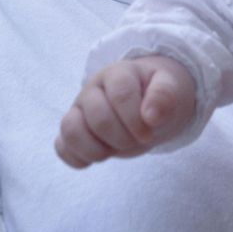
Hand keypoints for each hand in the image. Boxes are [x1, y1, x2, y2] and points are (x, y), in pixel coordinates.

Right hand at [54, 55, 194, 167]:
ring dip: (96, 149)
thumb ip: (164, 95)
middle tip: (139, 138)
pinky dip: (78, 157)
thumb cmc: (158, 92)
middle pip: (98, 118)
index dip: (136, 119)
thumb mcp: (171, 87)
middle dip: (123, 137)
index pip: (120, 94)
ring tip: (114, 149)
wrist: (149, 101)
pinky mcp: (74, 130)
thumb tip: (151, 116)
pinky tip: (99, 156)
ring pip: (70, 130)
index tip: (150, 130)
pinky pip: (61, 146)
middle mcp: (93, 89)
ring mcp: (79, 110)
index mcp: (117, 73)